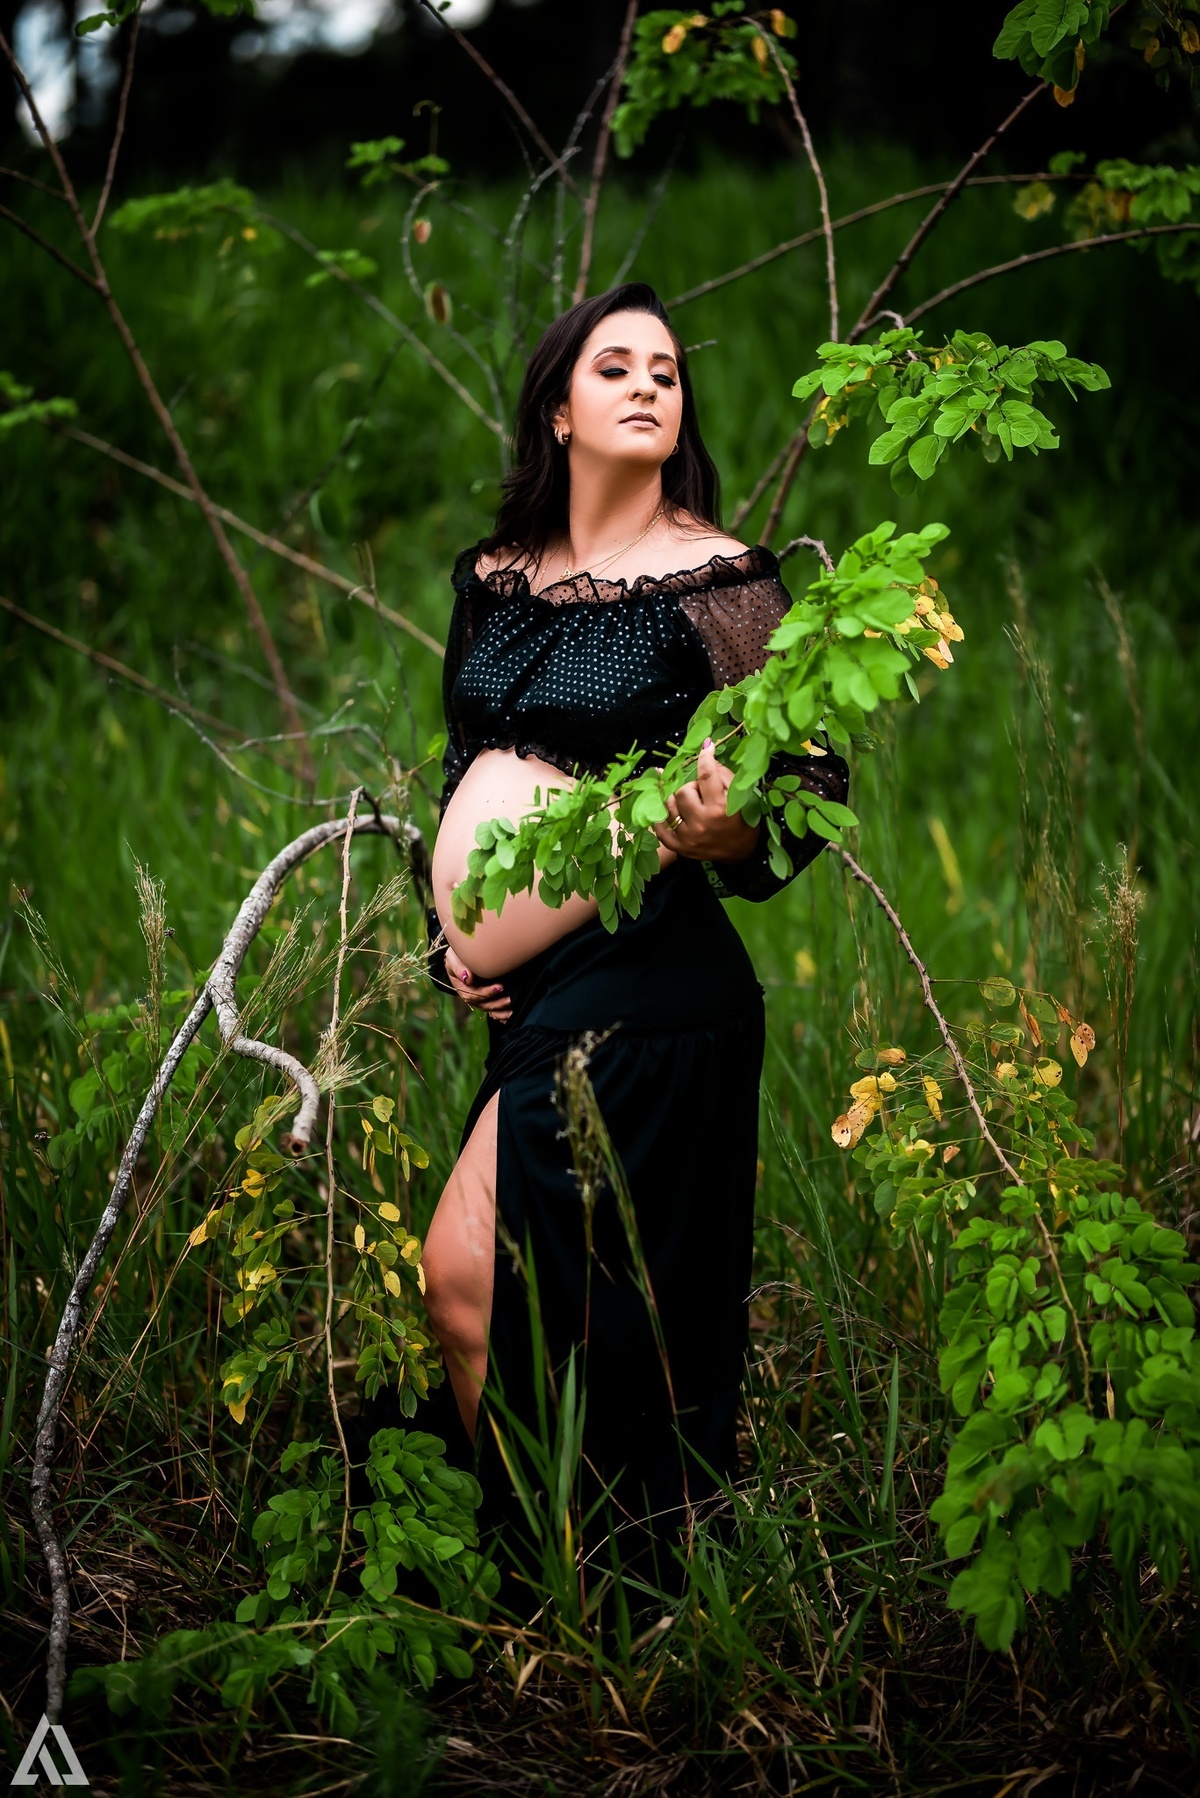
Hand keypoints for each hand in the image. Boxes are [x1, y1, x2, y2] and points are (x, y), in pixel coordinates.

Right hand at [445, 946, 512, 1021]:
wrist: (462, 955)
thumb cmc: (458, 956)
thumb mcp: (453, 958)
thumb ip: (458, 967)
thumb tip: (467, 978)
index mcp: (462, 988)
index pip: (473, 995)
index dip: (487, 993)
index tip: (500, 986)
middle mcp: (471, 996)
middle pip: (483, 1005)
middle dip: (497, 1003)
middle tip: (510, 998)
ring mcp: (480, 999)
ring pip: (490, 1009)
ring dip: (502, 1010)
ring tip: (514, 1004)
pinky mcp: (488, 999)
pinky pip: (494, 1011)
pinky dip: (502, 1014)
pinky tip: (512, 1013)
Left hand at [652, 739, 760, 863]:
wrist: (741, 854)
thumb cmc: (743, 822)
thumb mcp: (742, 797)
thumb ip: (724, 775)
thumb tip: (707, 754)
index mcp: (721, 809)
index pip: (706, 776)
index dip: (704, 758)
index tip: (706, 747)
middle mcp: (701, 823)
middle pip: (683, 791)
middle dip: (692, 787)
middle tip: (702, 793)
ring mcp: (687, 837)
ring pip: (669, 806)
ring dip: (678, 800)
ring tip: (691, 803)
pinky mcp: (679, 847)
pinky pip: (660, 827)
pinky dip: (663, 817)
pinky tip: (672, 811)